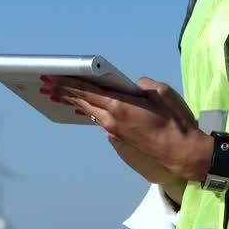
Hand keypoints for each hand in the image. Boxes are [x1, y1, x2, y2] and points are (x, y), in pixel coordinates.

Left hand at [48, 75, 211, 182]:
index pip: (88, 90)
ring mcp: (115, 130)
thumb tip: (133, 85)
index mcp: (119, 106)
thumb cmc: (175, 121)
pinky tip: (83, 108)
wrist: (181, 152)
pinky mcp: (120, 137)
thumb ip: (144, 84)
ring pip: (90, 112)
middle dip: (64, 92)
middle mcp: (112, 119)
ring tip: (59, 95)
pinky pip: (99, 120)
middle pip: (83, 102)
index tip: (53, 77)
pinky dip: (89, 111)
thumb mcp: (162, 93)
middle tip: (47, 85)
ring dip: (74, 102)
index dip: (69, 83)